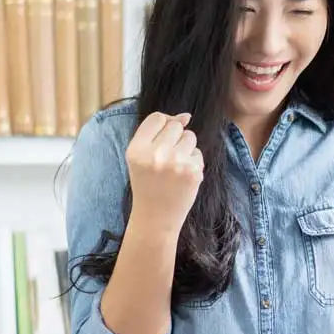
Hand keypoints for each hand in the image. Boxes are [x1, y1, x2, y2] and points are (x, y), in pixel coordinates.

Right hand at [125, 112, 203, 229]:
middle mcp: (155, 154)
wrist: (156, 217)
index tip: (162, 140)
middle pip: (176, 126)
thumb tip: (185, 115)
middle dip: (175, 138)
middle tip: (167, 159)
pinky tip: (182, 176)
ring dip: (186, 148)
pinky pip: (198, 153)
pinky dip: (193, 162)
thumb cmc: (148, 184)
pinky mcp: (193, 171)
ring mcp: (176, 163)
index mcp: (136, 150)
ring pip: (190, 137)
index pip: (157, 118)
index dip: (163, 125)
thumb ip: (157, 133)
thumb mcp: (140, 158)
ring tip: (175, 167)